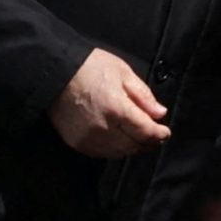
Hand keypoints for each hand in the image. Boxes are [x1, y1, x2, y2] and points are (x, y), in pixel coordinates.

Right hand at [47, 48, 171, 157]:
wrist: (55, 74)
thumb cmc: (90, 67)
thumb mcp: (123, 72)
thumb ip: (143, 95)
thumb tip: (160, 113)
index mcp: (117, 109)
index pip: (145, 131)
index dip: (159, 134)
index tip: (165, 132)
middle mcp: (103, 128)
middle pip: (133, 145)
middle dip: (148, 142)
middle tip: (156, 136)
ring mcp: (88, 138)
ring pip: (119, 153)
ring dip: (132, 148)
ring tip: (140, 140)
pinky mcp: (77, 143)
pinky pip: (102, 153)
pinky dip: (115, 150)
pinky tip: (120, 141)